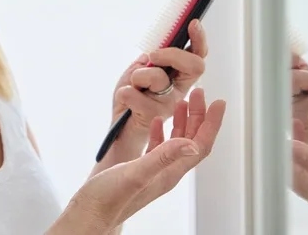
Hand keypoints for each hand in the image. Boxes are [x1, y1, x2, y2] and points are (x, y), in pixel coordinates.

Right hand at [60, 89, 224, 233]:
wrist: (89, 215)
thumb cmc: (108, 199)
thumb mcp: (137, 173)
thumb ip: (163, 157)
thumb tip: (192, 145)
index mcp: (170, 173)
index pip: (200, 145)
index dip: (211, 123)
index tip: (219, 102)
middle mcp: (166, 172)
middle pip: (191, 140)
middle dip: (199, 116)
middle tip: (198, 92)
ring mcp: (154, 172)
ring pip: (176, 142)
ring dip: (182, 121)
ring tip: (183, 101)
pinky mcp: (140, 170)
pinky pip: (158, 147)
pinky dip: (160, 130)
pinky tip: (155, 121)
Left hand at [102, 19, 207, 164]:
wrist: (119, 126)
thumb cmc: (131, 95)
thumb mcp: (139, 69)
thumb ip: (151, 59)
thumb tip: (158, 48)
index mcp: (178, 77)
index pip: (197, 56)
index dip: (199, 40)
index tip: (193, 23)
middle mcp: (179, 90)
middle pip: (195, 65)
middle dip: (172, 54)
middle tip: (153, 56)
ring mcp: (168, 104)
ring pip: (158, 77)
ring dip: (138, 76)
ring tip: (132, 85)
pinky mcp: (154, 115)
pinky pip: (135, 93)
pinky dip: (125, 91)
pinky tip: (125, 98)